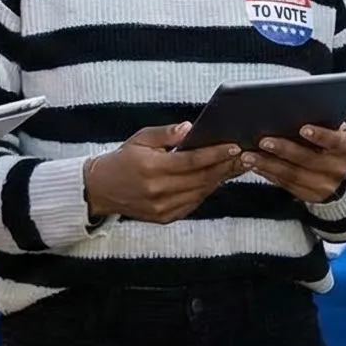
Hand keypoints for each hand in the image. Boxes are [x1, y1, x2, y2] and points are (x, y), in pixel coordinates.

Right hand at [83, 123, 246, 223]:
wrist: (101, 190)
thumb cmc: (123, 159)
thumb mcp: (140, 139)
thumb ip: (166, 134)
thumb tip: (190, 127)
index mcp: (152, 168)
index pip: (192, 161)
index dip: (216, 154)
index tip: (235, 146)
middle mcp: (158, 191)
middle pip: (201, 178)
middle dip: (225, 166)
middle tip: (245, 156)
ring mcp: (162, 208)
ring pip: (200, 192)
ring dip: (220, 179)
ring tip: (236, 166)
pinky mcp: (164, 218)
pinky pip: (193, 203)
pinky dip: (206, 190)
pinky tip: (217, 179)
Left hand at [244, 125, 345, 203]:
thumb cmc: (333, 143)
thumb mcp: (336, 132)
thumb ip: (322, 122)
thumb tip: (294, 107)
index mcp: (345, 148)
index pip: (334, 141)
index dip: (320, 135)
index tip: (303, 128)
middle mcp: (337, 169)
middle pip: (307, 159)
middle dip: (283, 149)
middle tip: (263, 140)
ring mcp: (323, 186)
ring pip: (292, 175)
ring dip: (268, 164)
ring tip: (249, 155)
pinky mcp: (309, 195)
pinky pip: (286, 184)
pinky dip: (268, 174)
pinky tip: (254, 165)